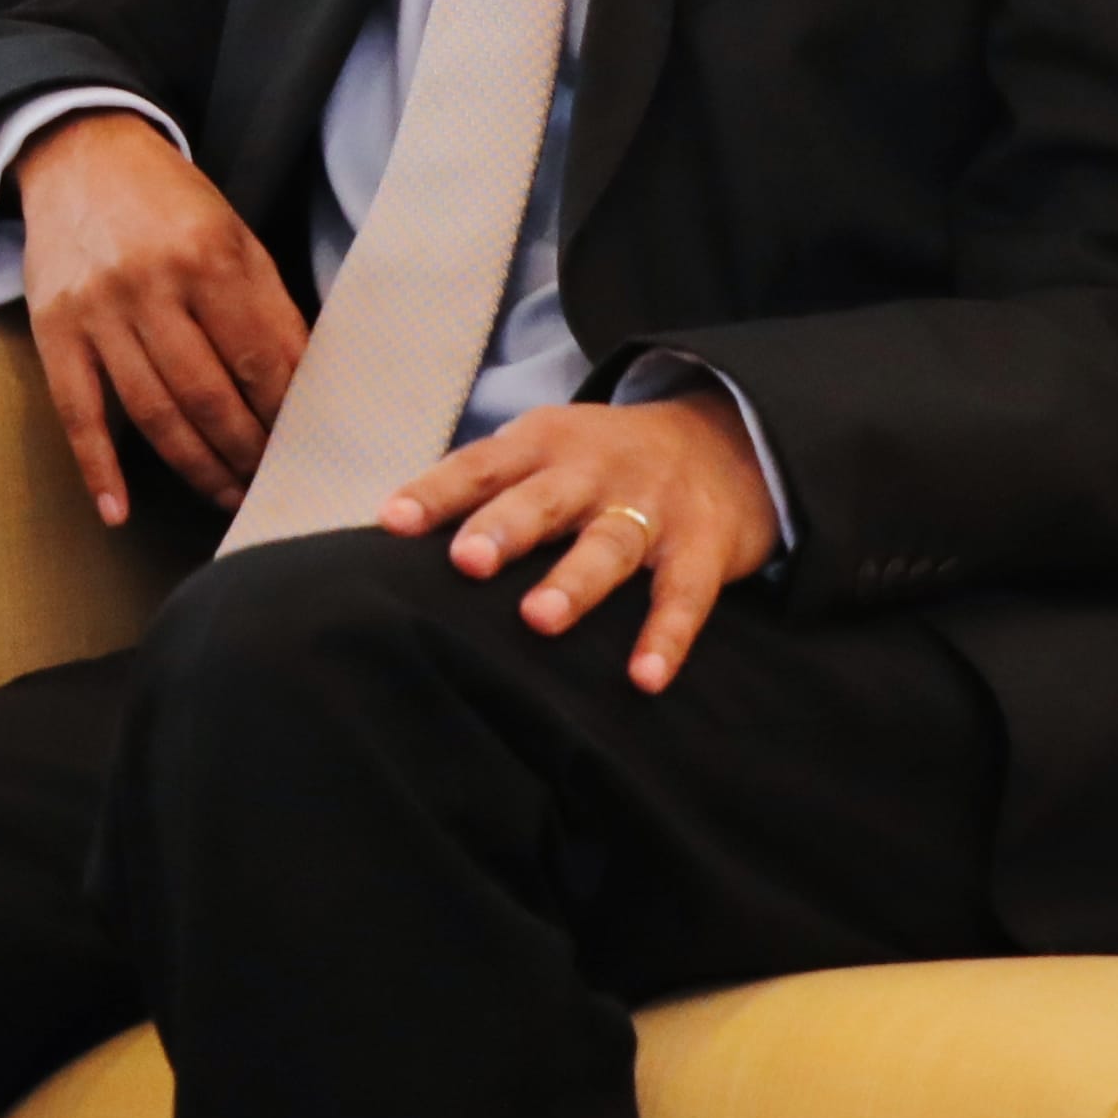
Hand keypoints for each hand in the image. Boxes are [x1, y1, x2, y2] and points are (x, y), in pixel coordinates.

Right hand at [10, 112, 305, 524]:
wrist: (81, 155)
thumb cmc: (170, 202)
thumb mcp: (235, 235)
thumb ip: (267, 307)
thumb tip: (301, 391)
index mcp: (209, 257)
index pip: (261, 359)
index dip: (285, 415)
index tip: (306, 451)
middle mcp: (152, 286)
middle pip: (208, 396)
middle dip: (246, 453)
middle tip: (270, 486)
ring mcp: (98, 311)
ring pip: (153, 414)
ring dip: (195, 468)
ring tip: (227, 498)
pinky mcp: (54, 329)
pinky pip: (77, 412)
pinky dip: (99, 468)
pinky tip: (119, 512)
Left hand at [382, 392, 780, 692]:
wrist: (725, 439)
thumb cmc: (600, 462)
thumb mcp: (544, 452)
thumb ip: (483, 487)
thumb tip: (394, 536)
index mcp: (543, 444)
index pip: (480, 466)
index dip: (436, 492)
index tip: (392, 523)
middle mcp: (593, 471)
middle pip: (543, 499)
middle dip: (505, 528)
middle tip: (467, 562)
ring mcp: (651, 507)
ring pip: (609, 544)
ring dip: (574, 582)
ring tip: (539, 619)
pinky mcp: (702, 546)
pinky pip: (684, 595)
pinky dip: (667, 637)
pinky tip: (645, 678)